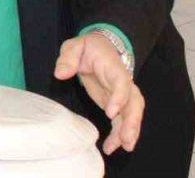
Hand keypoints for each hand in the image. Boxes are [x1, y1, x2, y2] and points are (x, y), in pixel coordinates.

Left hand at [54, 34, 144, 154]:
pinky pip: (122, 120)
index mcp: (114, 67)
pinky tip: (112, 147)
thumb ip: (68, 58)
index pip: (122, 83)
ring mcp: (122, 94)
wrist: (100, 48)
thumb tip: (60, 74)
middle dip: (131, 122)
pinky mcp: (117, 104)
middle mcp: (123, 82)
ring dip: (130, 131)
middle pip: (134, 103)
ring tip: (124, 148)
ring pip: (132, 114)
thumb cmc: (88, 48)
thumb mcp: (75, 46)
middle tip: (126, 139)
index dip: (119, 98)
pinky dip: (119, 134)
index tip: (111, 112)